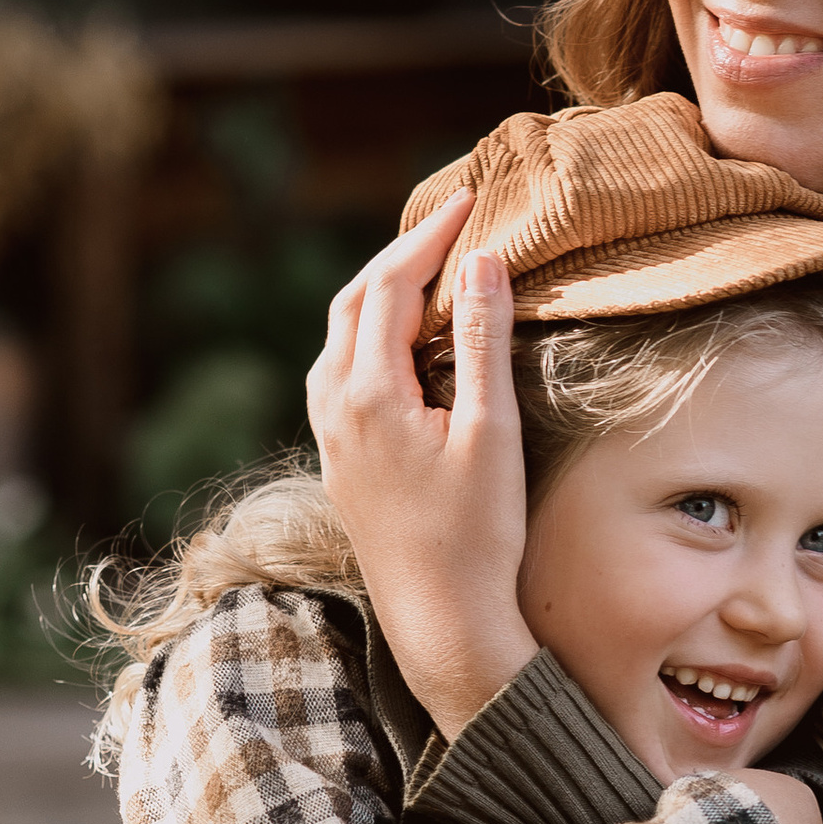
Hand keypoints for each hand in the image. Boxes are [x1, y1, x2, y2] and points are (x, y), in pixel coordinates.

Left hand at [307, 189, 535, 739]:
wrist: (441, 623)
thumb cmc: (476, 536)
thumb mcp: (491, 434)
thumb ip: (482, 343)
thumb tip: (484, 263)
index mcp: (369, 393)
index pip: (391, 283)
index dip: (430, 235)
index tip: (471, 200)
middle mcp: (335, 407)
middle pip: (355, 300)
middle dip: (401, 254)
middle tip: (451, 223)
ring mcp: (331, 435)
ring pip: (341, 336)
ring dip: (381, 292)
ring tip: (430, 270)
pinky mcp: (340, 459)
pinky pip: (341, 371)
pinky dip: (371, 334)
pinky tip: (405, 343)